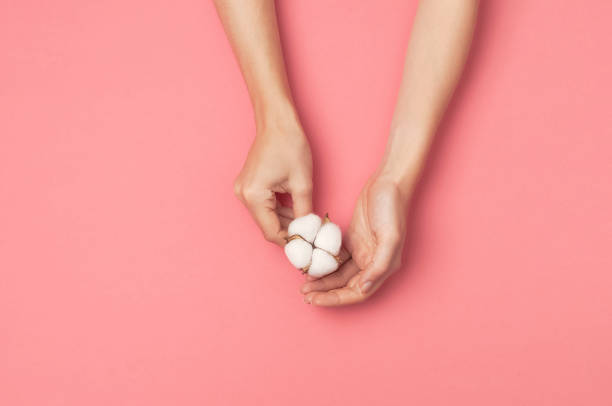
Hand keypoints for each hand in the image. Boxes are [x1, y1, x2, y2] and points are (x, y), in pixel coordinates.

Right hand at [234, 118, 312, 245]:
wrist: (277, 121)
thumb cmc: (289, 145)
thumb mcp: (302, 182)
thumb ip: (304, 211)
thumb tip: (309, 232)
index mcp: (253, 196)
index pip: (272, 232)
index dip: (291, 242)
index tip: (308, 247)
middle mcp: (243, 196)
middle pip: (268, 226)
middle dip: (290, 232)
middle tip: (311, 238)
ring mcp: (243, 191)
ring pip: (267, 217)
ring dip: (286, 222)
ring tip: (308, 225)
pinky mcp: (248, 186)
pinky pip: (264, 207)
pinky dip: (280, 211)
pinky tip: (296, 212)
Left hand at [301, 173, 409, 305]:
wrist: (389, 182)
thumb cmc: (392, 208)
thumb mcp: (390, 237)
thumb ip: (379, 265)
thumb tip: (363, 288)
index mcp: (383, 267)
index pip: (357, 292)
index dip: (335, 299)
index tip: (315, 300)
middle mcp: (372, 263)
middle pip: (346, 286)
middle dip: (326, 293)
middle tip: (305, 295)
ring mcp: (362, 252)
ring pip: (339, 274)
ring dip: (323, 281)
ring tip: (304, 284)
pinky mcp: (353, 240)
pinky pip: (336, 258)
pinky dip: (324, 263)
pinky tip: (310, 264)